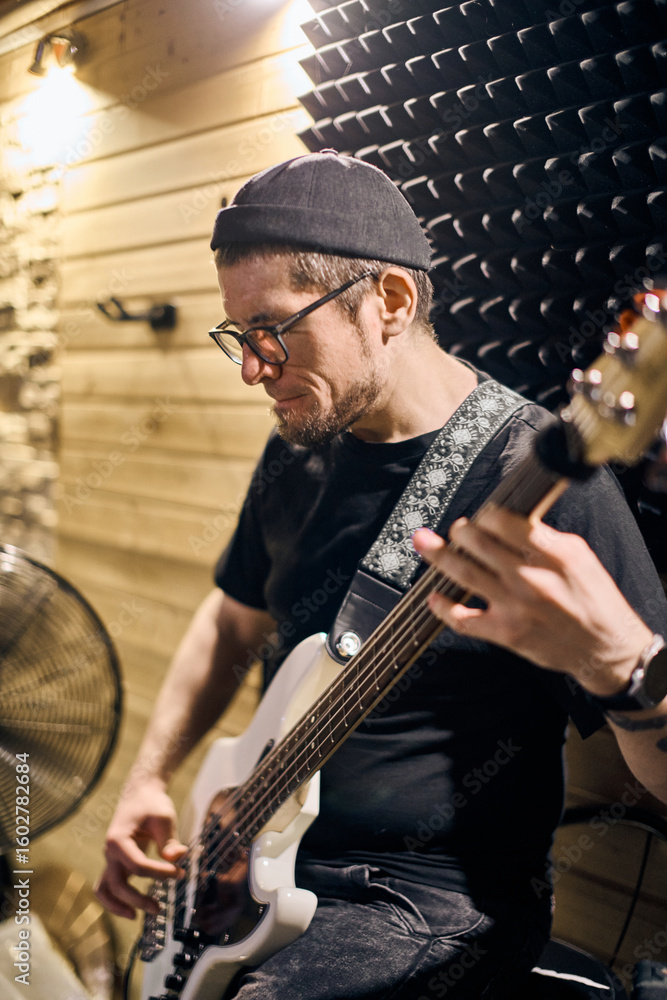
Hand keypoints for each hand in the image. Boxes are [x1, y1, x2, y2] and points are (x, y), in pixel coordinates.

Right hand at [94, 779, 186, 918]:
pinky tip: (131, 909)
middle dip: (137, 899)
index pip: (138, 866)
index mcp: (118, 839)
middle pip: (117, 884)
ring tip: (137, 916)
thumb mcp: (164, 818)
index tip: (179, 872)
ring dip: (118, 906)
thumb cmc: (152, 804)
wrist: (140, 793)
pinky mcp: (116, 863)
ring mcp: (110, 858)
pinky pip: (108, 886)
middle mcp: (109, 851)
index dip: (159, 873)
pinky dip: (114, 901)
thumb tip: (177, 858)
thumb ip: (169, 840)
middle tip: (159, 908)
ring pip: (104, 889)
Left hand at [412, 506, 652, 696]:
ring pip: (464, 574)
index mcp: (553, 554)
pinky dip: (443, 607)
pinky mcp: (506, 633)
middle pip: (478, 544)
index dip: (487, 515)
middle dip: (460, 531)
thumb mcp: (579, 556)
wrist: (606, 647)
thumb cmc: (593, 599)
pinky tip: (434, 597)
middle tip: (457, 529)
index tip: (483, 516)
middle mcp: (531, 578)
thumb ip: (544, 537)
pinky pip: (464, 619)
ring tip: (425, 543)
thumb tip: (508, 520)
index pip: (505, 522)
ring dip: (439, 556)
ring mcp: (516, 607)